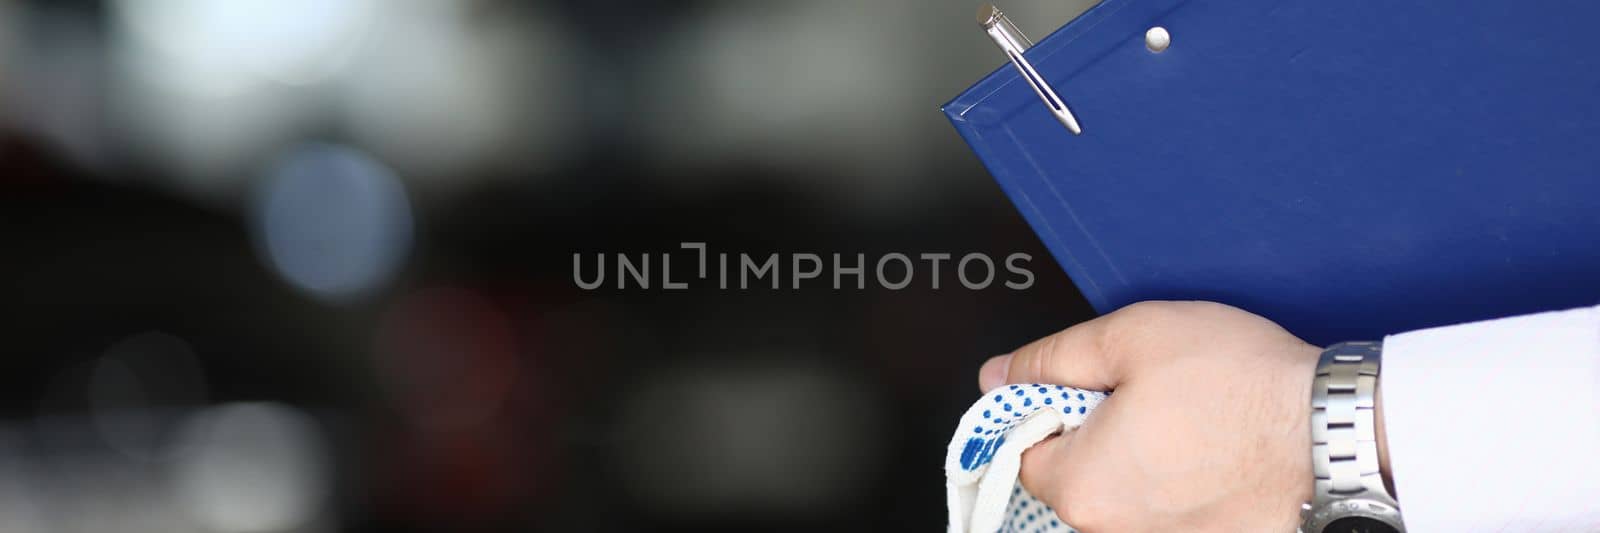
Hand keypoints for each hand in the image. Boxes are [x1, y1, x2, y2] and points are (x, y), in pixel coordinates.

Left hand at [978, 301, 1386, 531]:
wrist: (1339, 430)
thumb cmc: (1243, 385)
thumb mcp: (1129, 337)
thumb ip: (1050, 359)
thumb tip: (999, 375)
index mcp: (1081, 486)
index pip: (1021, 449)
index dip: (1046, 405)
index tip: (1079, 382)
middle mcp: (1116, 531)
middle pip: (1072, 475)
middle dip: (1095, 429)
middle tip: (1145, 389)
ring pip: (1125, 491)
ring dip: (1141, 452)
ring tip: (1189, 414)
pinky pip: (1172, 508)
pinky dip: (1183, 477)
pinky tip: (1215, 444)